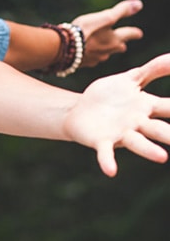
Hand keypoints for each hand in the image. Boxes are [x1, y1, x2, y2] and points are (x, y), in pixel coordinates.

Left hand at [64, 54, 169, 176]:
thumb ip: (153, 69)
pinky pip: (106, 153)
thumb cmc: (110, 96)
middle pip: (159, 129)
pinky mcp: (101, 141)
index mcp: (147, 107)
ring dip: (149, 150)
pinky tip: (111, 171)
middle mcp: (138, 124)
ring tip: (162, 157)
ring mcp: (120, 134)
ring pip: (138, 143)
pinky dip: (108, 161)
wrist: (79, 111)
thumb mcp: (131, 78)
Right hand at [73, 0, 143, 67]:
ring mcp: (95, 59)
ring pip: (104, 54)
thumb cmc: (86, 30)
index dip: (134, 32)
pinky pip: (90, 58)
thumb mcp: (106, 17)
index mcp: (115, 40)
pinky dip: (89, 54)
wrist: (65, 47)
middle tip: (122, 43)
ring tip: (101, 46)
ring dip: (104, 49)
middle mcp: (108, 51)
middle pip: (118, 47)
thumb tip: (139, 4)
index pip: (129, 34)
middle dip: (120, 44)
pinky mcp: (83, 63)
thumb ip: (122, 11)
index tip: (139, 33)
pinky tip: (84, 52)